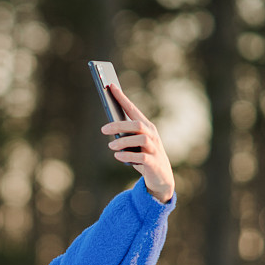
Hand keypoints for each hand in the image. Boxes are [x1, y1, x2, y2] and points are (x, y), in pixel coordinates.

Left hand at [101, 84, 174, 203]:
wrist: (161, 178)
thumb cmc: (143, 157)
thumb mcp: (133, 144)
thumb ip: (124, 135)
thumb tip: (109, 127)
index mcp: (146, 127)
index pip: (133, 109)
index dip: (122, 98)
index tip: (110, 86)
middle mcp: (152, 135)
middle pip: (136, 124)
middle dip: (119, 125)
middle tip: (103, 129)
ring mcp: (154, 149)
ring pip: (140, 139)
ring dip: (123, 142)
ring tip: (111, 146)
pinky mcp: (153, 163)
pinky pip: (141, 157)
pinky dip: (128, 156)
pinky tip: (118, 156)